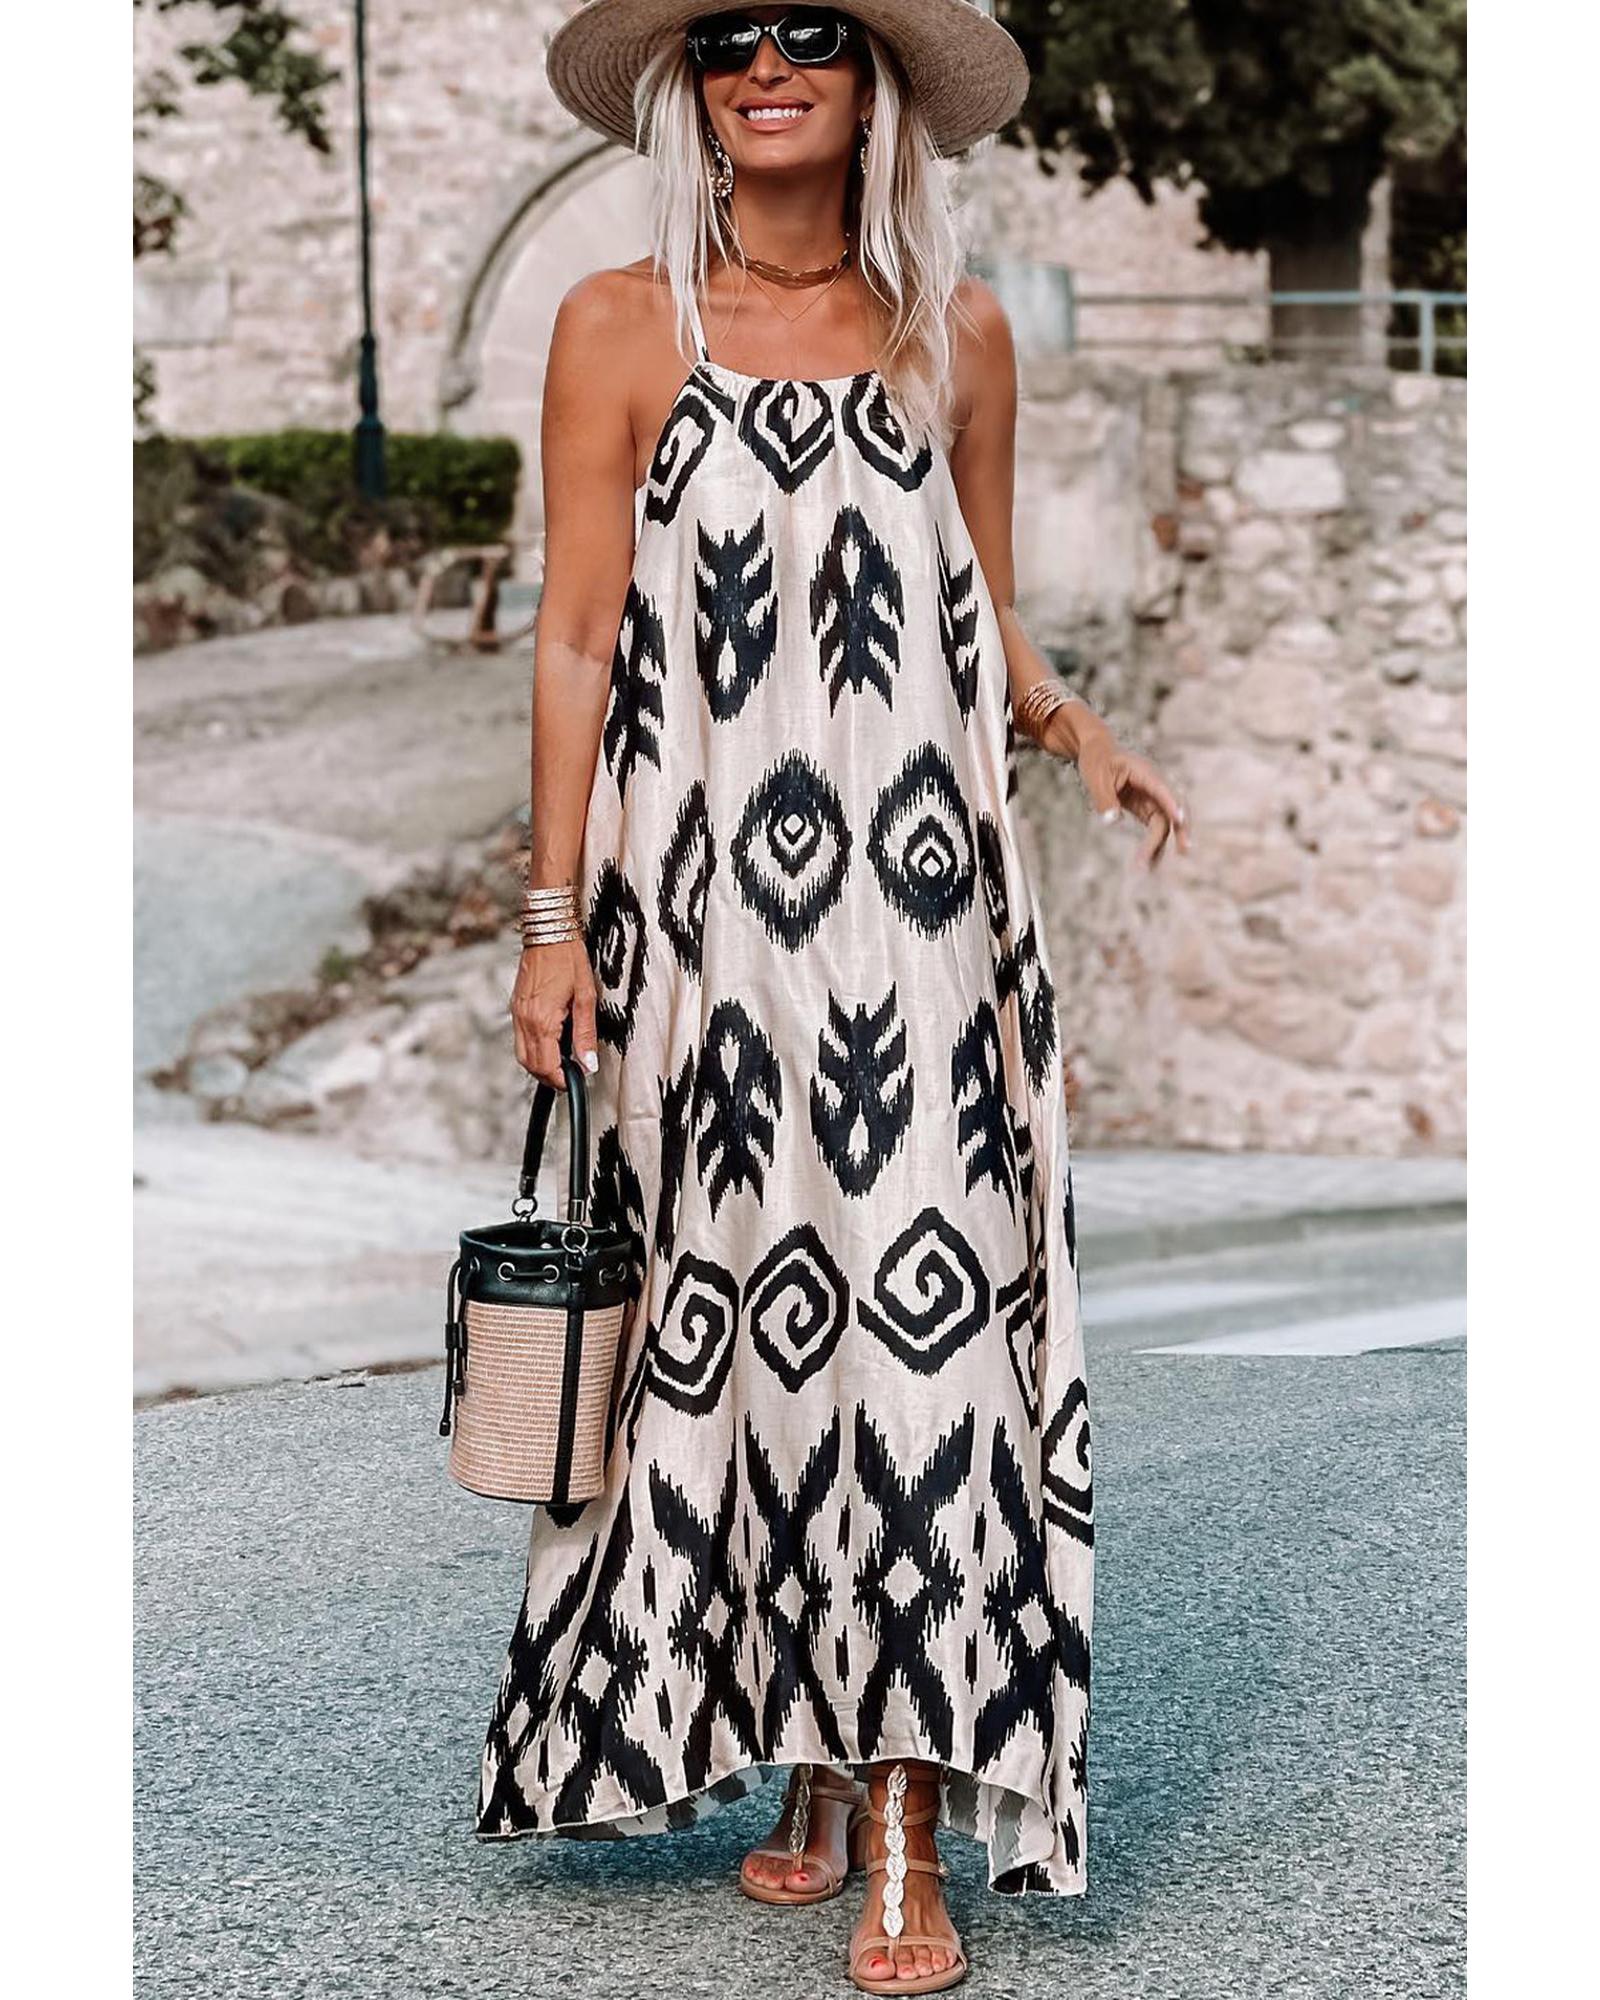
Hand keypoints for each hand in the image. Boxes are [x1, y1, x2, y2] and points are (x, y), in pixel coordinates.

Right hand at [510, 938, 599, 1086]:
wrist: (548, 930)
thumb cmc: (569, 958)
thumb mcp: (586, 997)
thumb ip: (586, 1034)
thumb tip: (587, 1064)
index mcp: (542, 1020)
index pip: (546, 1066)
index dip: (561, 1080)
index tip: (575, 1081)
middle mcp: (524, 1020)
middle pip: (531, 1065)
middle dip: (549, 1077)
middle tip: (570, 1075)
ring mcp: (517, 1013)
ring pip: (522, 1055)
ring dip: (540, 1065)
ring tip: (562, 1062)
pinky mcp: (516, 1007)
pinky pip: (520, 1039)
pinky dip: (533, 1049)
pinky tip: (551, 1043)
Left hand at [1048, 712, 1190, 869]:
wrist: (1099, 754)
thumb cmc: (1098, 762)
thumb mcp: (1096, 778)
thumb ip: (1105, 799)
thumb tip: (1112, 821)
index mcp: (1145, 772)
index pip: (1162, 788)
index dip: (1172, 803)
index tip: (1179, 818)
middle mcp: (1156, 785)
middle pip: (1174, 808)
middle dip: (1181, 829)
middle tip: (1185, 850)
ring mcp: (1154, 798)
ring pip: (1167, 823)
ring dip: (1161, 845)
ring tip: (1149, 869)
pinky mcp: (1149, 809)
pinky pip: (1157, 829)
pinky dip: (1154, 846)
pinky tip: (1148, 865)